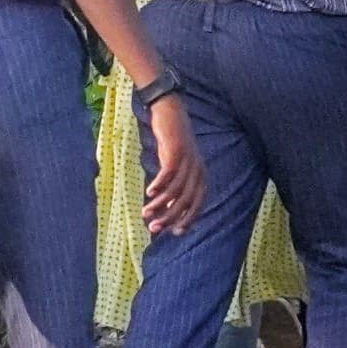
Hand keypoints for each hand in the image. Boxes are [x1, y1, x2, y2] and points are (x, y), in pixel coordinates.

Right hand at [140, 93, 205, 236]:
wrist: (171, 114)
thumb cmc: (172, 145)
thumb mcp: (177, 167)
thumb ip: (176, 186)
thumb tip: (167, 210)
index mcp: (201, 176)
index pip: (198, 204)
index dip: (188, 219)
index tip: (174, 233)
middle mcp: (198, 170)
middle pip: (186, 200)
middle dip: (169, 217)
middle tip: (153, 228)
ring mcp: (189, 161)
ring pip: (176, 189)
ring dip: (159, 203)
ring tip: (145, 212)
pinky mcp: (177, 151)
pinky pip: (169, 173)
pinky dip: (159, 184)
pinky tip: (148, 192)